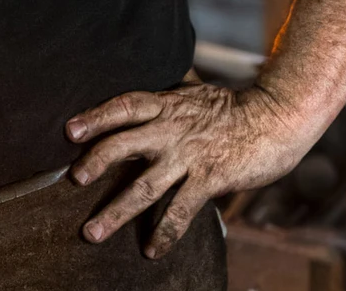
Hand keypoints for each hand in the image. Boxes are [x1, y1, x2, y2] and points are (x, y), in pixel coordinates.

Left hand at [65, 82, 312, 257]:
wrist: (276, 116)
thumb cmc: (233, 107)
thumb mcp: (192, 95)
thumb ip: (165, 105)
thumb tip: (140, 106)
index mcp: (165, 105)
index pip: (122, 106)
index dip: (95, 117)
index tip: (69, 130)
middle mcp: (170, 129)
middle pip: (123, 145)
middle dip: (95, 163)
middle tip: (72, 180)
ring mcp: (188, 156)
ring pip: (144, 186)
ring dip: (115, 211)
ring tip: (92, 232)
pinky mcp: (209, 178)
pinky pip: (180, 210)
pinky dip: (164, 232)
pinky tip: (151, 250)